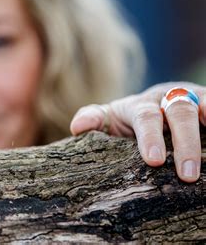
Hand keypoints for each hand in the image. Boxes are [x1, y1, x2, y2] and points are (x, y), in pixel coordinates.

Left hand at [70, 82, 204, 182]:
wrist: (151, 105)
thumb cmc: (126, 119)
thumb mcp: (108, 119)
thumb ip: (93, 119)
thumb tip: (77, 127)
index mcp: (140, 104)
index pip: (145, 117)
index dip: (150, 137)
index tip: (153, 161)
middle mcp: (168, 97)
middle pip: (179, 113)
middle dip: (185, 143)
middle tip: (187, 175)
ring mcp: (193, 98)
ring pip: (203, 106)